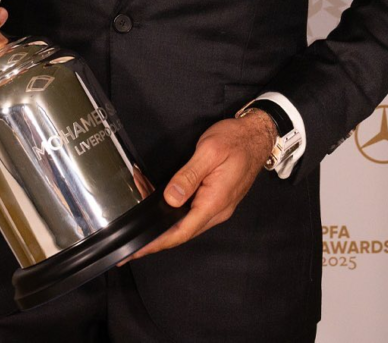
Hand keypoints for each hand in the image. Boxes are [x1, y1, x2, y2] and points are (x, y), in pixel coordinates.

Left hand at [123, 110, 275, 262]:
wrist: (257, 135)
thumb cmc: (235, 140)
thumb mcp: (209, 151)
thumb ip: (189, 176)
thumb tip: (170, 199)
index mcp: (215, 202)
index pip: (181, 232)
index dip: (157, 242)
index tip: (136, 251)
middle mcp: (216, 210)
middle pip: (180, 230)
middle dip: (153, 228)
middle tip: (130, 225)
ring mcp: (216, 206)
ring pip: (183, 219)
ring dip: (160, 212)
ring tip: (140, 192)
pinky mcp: (214, 198)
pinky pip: (190, 209)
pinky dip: (171, 203)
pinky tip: (156, 190)